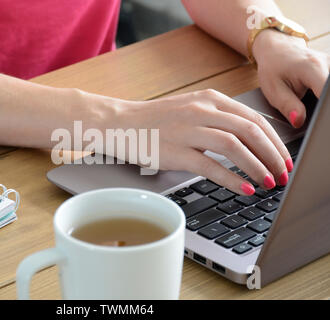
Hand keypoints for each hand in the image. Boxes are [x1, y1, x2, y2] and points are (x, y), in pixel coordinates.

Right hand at [118, 89, 291, 194]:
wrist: (122, 122)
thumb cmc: (157, 119)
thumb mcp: (192, 109)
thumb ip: (219, 120)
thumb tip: (250, 141)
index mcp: (210, 99)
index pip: (254, 119)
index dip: (275, 141)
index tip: (284, 158)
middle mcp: (202, 111)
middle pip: (250, 131)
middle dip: (273, 155)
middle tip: (282, 174)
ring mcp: (188, 129)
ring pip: (234, 146)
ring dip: (257, 166)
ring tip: (269, 182)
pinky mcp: (176, 150)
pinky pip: (210, 165)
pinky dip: (231, 178)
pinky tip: (244, 188)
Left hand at [253, 29, 329, 127]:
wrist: (277, 50)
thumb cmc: (273, 68)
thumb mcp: (273, 90)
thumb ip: (288, 106)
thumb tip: (299, 122)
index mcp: (312, 68)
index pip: (327, 95)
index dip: (324, 112)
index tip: (320, 122)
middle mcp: (328, 63)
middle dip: (324, 108)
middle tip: (311, 113)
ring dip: (323, 102)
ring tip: (306, 101)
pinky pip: (329, 86)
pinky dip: (324, 97)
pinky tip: (318, 101)